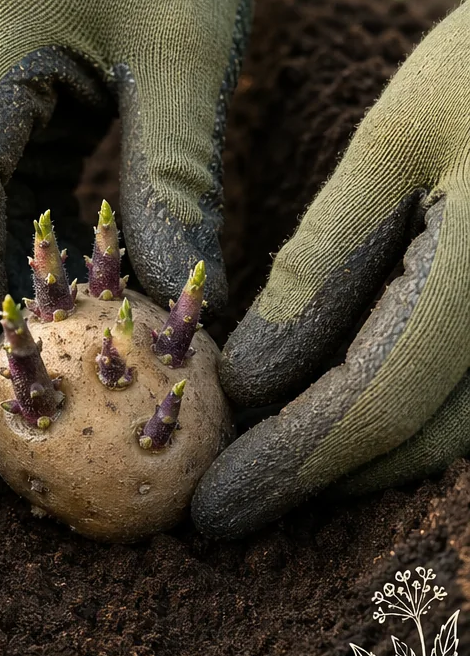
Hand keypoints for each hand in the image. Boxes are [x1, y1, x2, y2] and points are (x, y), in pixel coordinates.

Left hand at [194, 0, 469, 537]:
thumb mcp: (392, 145)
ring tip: (254, 469)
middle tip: (219, 507)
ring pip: (450, 427)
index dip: (293, 463)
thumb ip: (323, 262)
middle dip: (316, 478)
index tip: (210, 510)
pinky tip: (319, 413)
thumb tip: (247, 378)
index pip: (381, 402)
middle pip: (421, 435)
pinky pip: (465, 393)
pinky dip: (393, 416)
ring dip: (354, 459)